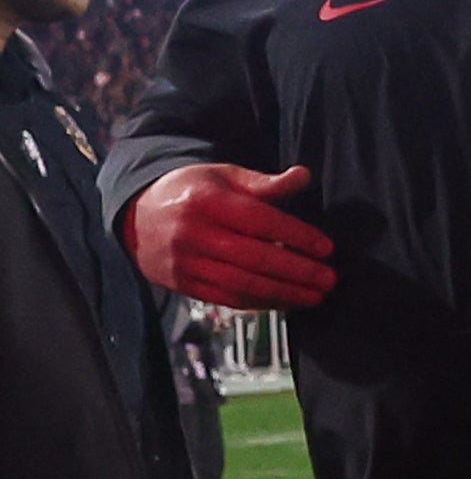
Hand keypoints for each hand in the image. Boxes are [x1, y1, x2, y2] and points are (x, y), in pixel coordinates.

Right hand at [122, 164, 334, 309]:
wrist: (134, 214)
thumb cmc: (192, 191)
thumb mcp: (223, 176)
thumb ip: (264, 182)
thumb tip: (304, 176)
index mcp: (207, 202)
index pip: (260, 222)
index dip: (296, 236)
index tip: (327, 248)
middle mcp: (193, 234)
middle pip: (254, 257)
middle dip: (296, 271)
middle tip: (329, 279)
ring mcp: (184, 263)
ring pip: (240, 283)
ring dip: (282, 293)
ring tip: (315, 296)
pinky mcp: (180, 284)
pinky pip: (224, 298)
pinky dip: (257, 302)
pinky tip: (284, 302)